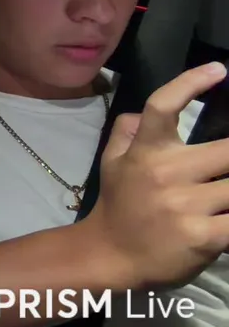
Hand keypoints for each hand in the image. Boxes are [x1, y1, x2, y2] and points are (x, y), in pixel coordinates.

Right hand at [84, 61, 228, 289]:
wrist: (110, 256)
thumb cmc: (119, 205)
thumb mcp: (112, 162)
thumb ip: (128, 131)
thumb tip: (144, 112)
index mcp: (146, 152)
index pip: (163, 106)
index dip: (190, 83)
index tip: (219, 70)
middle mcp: (165, 173)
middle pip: (228, 150)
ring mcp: (185, 206)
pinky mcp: (202, 237)